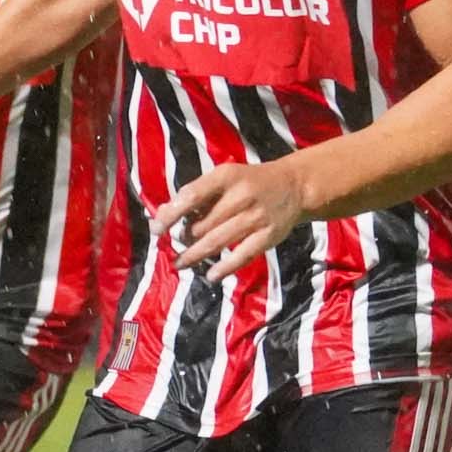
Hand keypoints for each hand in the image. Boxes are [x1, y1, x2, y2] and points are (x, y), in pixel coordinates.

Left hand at [152, 158, 311, 282]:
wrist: (294, 186)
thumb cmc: (249, 182)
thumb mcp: (224, 177)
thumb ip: (197, 194)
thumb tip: (164, 213)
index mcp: (226, 177)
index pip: (192, 196)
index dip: (171, 214)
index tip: (156, 229)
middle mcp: (241, 196)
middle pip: (203, 224)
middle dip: (185, 238)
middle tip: (175, 245)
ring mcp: (256, 217)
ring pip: (218, 241)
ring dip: (196, 255)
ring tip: (180, 263)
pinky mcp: (268, 236)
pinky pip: (243, 255)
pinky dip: (225, 267)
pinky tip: (211, 275)